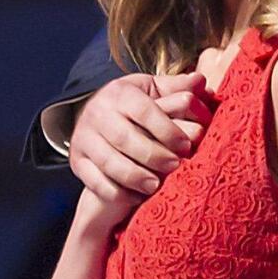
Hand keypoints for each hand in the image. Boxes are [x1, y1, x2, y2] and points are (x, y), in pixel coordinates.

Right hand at [70, 73, 211, 202]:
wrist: (94, 115)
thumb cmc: (133, 104)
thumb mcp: (151, 90)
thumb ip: (176, 88)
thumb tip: (200, 81)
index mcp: (120, 93)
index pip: (144, 111)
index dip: (167, 129)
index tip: (186, 146)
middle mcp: (98, 113)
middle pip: (125, 138)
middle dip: (153, 155)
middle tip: (175, 166)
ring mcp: (85, 138)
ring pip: (108, 161)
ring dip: (134, 176)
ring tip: (155, 185)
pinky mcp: (77, 161)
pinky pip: (94, 181)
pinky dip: (115, 192)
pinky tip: (136, 197)